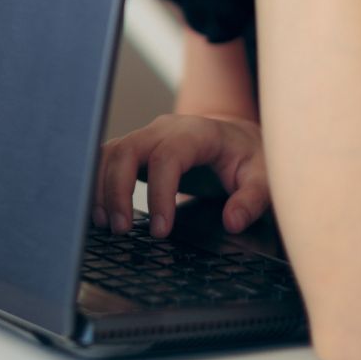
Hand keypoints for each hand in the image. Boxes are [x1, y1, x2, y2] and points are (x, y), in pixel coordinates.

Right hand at [94, 113, 268, 238]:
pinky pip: (108, 159)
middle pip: (128, 149)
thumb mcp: (262, 177)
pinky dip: (98, 183)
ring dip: (102, 188)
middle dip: (118, 190)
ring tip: (107, 226)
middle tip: (121, 230)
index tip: (160, 230)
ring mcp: (148, 136)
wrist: (237, 138)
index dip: (159, 193)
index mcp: (197, 133)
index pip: (167, 156)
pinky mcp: (137, 149)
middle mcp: (166, 128)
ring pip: (111, 153)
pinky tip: (100, 213)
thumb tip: (232, 221)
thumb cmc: (247, 157)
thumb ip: (251, 199)